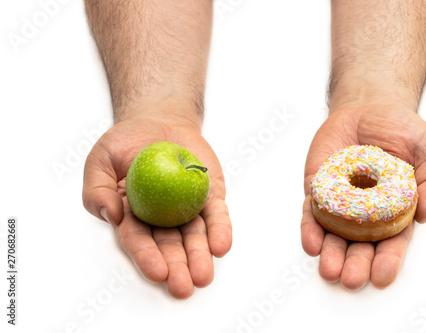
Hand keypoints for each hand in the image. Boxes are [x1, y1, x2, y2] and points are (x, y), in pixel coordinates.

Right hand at [82, 114, 231, 298]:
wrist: (159, 122)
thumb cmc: (126, 142)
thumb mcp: (101, 160)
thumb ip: (97, 189)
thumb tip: (112, 215)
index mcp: (132, 216)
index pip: (138, 240)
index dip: (147, 257)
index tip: (157, 272)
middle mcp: (161, 218)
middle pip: (170, 245)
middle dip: (177, 267)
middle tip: (183, 286)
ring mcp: (187, 208)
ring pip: (195, 236)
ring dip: (200, 256)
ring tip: (203, 276)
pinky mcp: (209, 196)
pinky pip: (216, 215)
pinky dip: (220, 230)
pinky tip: (221, 246)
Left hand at [301, 104, 425, 290]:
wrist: (367, 108)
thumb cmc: (401, 130)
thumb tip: (425, 214)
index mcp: (396, 210)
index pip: (392, 242)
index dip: (387, 260)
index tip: (382, 276)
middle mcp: (366, 212)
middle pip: (360, 245)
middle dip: (355, 264)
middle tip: (351, 279)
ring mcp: (340, 202)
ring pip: (333, 235)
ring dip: (330, 254)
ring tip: (329, 270)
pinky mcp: (318, 189)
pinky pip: (311, 212)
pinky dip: (310, 228)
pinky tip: (311, 243)